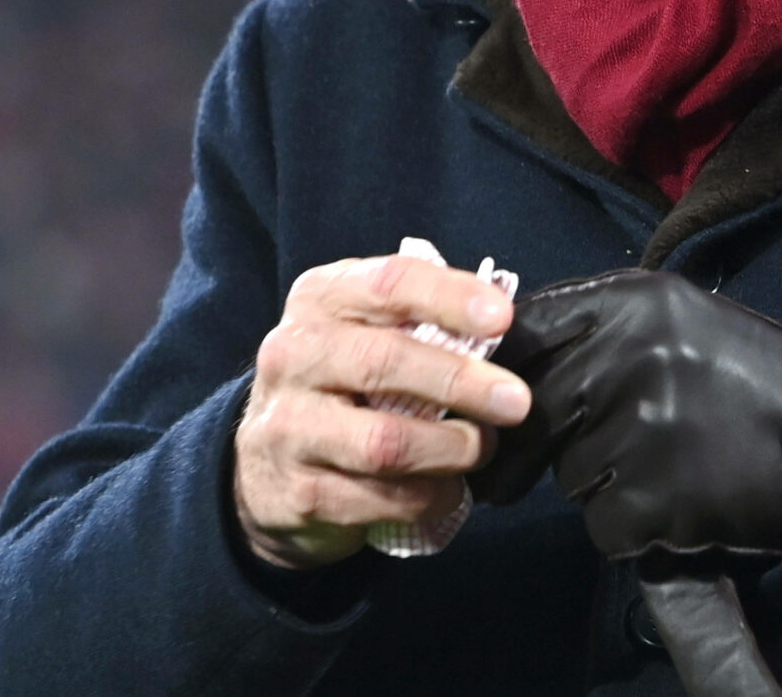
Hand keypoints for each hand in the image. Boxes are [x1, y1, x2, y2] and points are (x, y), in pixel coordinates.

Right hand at [233, 254, 530, 569]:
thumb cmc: (341, 380)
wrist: (266, 464)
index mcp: (321, 299)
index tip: (501, 318)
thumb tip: (498, 324)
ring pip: (384, 443)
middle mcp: (294, 355)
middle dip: (459, 382)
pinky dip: (429, 497)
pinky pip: (380, 499)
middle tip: (516, 402)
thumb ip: (419, 320)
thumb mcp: (364, 330)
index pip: (388, 283)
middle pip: (383, 362)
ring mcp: (289, 426)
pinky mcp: (299, 491)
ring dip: (450, 450)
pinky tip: (450, 489)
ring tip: (482, 448)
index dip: (449, 297)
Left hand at [475, 270, 781, 561]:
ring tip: (662, 469)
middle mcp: (629, 353)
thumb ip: (595, 333)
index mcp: (631, 301)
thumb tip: (499, 369)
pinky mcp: (657, 496)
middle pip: (530, 412)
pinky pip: (605, 524)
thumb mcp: (674, 321)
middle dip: (519, 453)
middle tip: (503, 484)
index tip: (483, 409)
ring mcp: (643, 425)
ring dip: (600, 485)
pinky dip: (631, 528)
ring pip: (570, 474)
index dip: (494, 377)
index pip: (525, 332)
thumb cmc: (748, 380)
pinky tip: (677, 505)